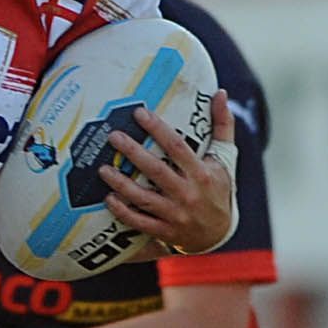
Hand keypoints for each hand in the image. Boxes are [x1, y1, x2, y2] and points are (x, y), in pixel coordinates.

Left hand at [100, 90, 235, 254]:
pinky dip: (123, 212)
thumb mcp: (224, 158)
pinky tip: (108, 198)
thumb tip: (220, 93)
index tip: (139, 113)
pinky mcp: (164, 231)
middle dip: (133, 152)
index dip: (158, 129)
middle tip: (113, 136)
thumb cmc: (218, 189)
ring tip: (103, 168)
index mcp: (202, 173)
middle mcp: (188, 194)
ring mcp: (175, 214)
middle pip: (156, 170)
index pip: (178, 147)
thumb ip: (222, 126)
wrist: (219, 234)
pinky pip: (139, 222)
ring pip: (144, 198)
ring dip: (121, 183)